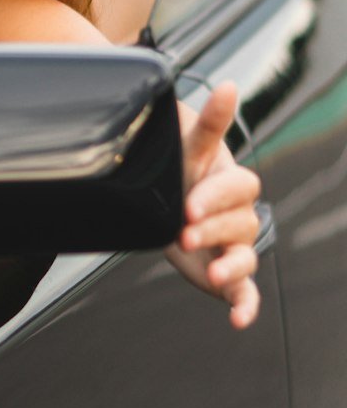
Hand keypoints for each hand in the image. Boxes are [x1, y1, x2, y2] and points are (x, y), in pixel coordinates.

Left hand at [167, 81, 261, 329]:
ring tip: (214, 273)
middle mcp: (238, 214)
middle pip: (241, 221)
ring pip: (245, 255)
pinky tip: (239, 321)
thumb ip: (208, 123)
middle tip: (183, 229)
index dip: (216, 196)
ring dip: (231, 265)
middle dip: (213, 228)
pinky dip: (246, 306)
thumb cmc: (181, 168)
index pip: (237, 187)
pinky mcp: (227, 273)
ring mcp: (233, 245)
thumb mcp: (188, 147)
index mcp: (230, 182)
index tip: (188, 203)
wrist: (162, 198)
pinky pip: (246, 291)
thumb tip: (229, 86)